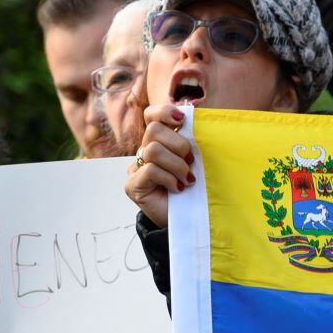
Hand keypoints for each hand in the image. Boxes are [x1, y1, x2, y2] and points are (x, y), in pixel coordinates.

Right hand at [124, 105, 194, 228]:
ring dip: (176, 165)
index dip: (164, 112)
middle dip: (179, 145)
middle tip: (191, 163)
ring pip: (152, 150)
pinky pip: (151, 170)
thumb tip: (200, 120)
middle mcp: (145, 152)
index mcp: (161, 142)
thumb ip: (194, 143)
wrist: (188, 219)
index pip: (152, 115)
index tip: (183, 121)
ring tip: (187, 180)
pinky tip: (178, 188)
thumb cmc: (195, 189)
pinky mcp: (133, 185)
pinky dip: (170, 179)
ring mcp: (136, 169)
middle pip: (153, 130)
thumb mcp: (198, 162)